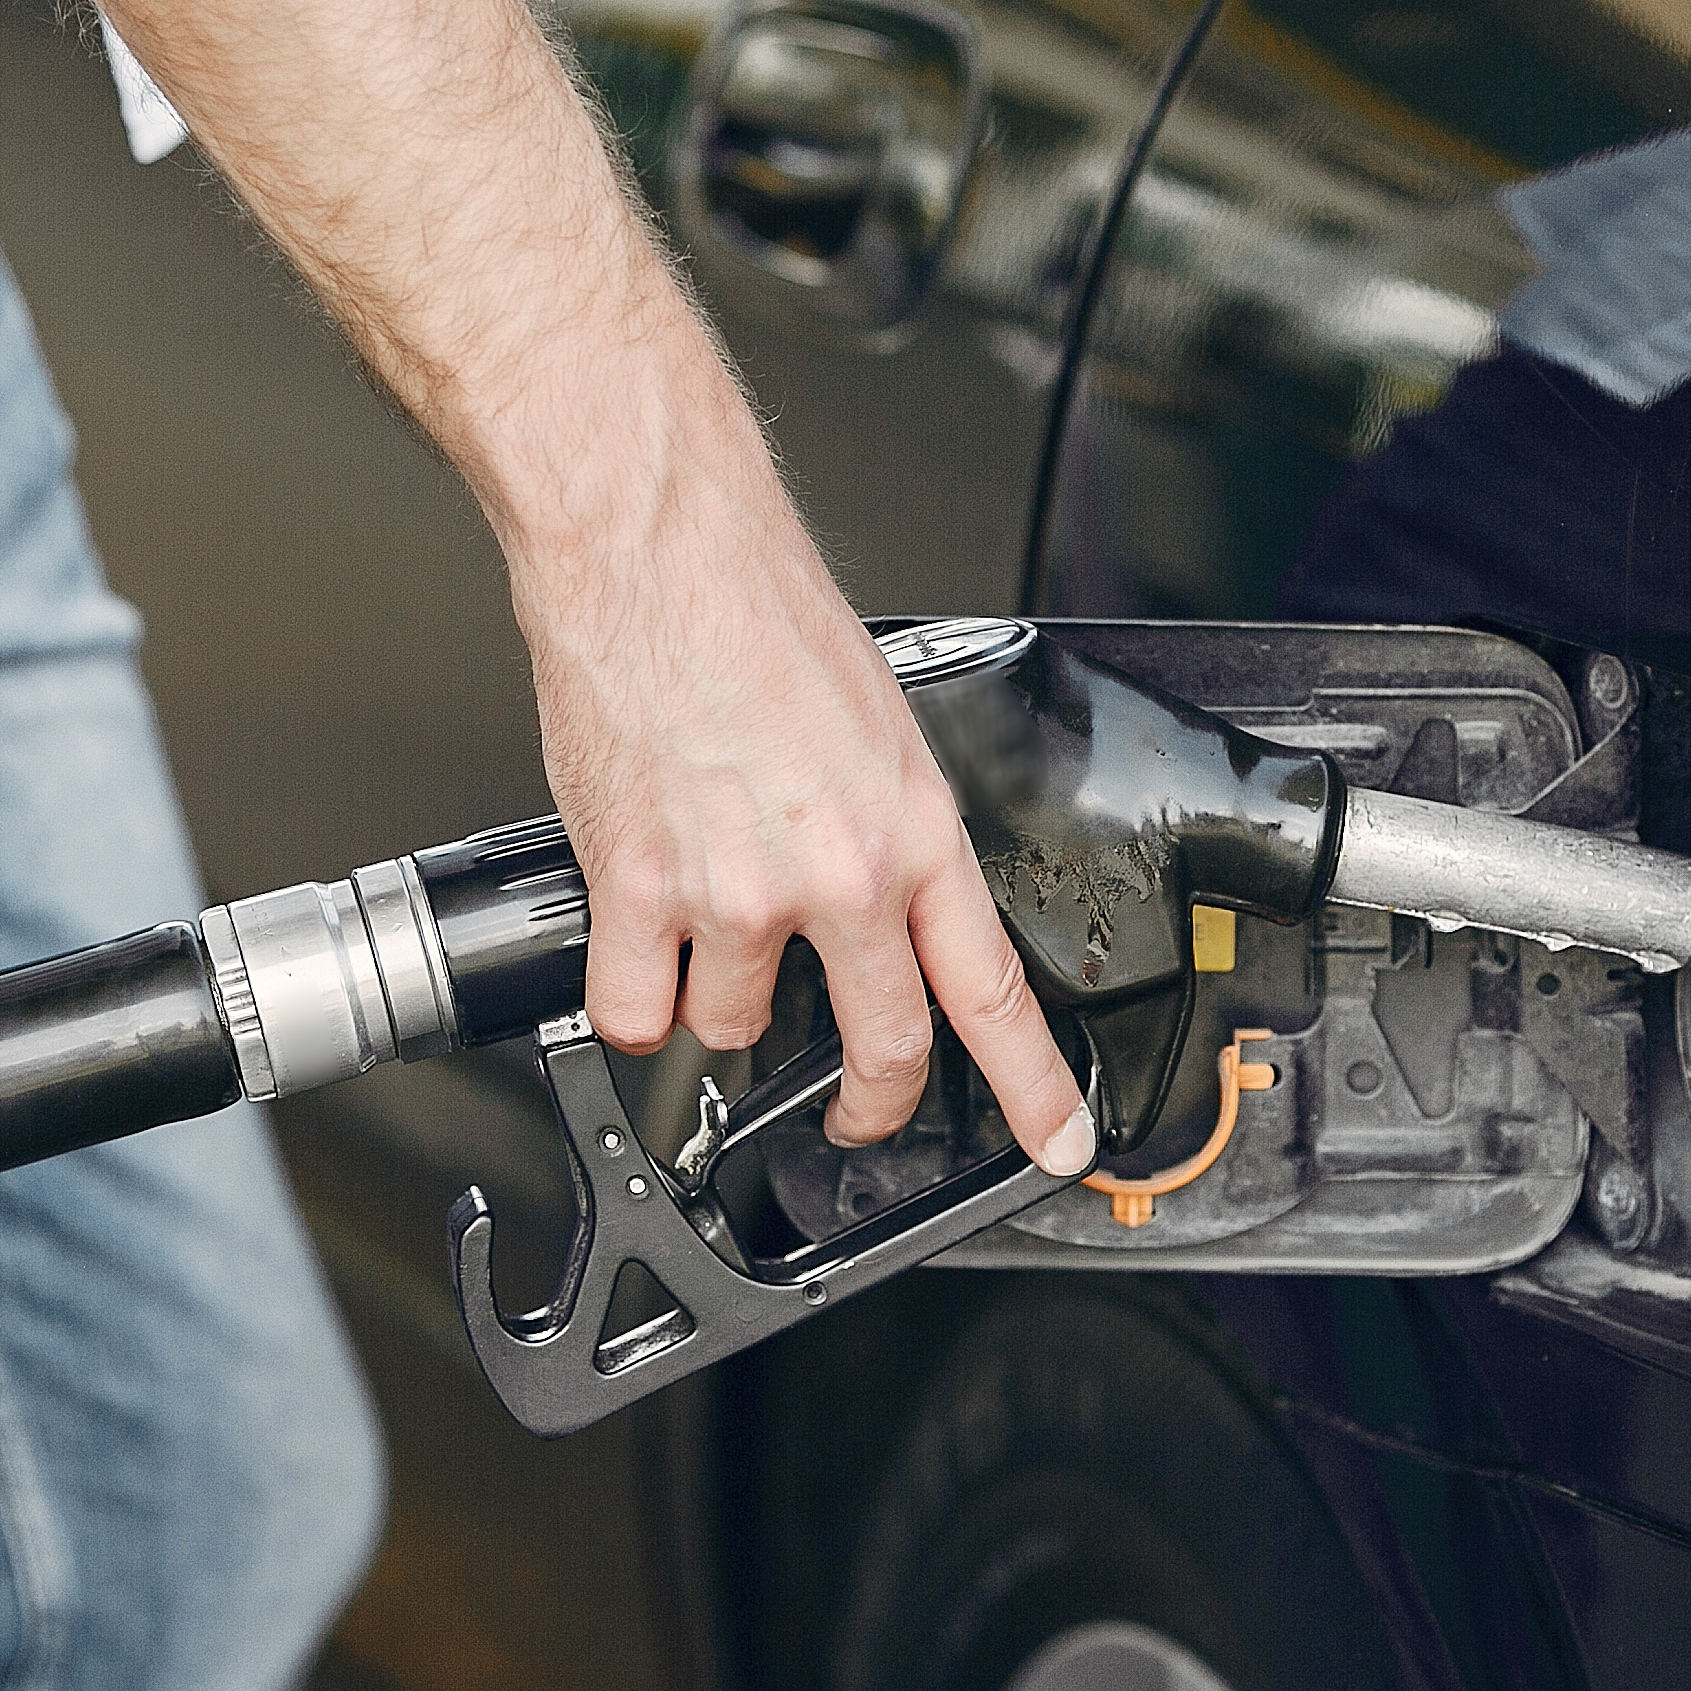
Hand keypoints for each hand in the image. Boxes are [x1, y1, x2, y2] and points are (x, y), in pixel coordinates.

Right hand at [520, 435, 1094, 1177]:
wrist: (657, 551)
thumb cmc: (758, 609)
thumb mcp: (877, 724)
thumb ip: (885, 827)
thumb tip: (880, 899)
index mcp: (914, 829)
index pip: (991, 990)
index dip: (1034, 1086)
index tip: (1056, 1139)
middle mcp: (839, 874)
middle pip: (881, 1048)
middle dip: (872, 1105)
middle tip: (859, 1114)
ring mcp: (739, 892)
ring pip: (734, 1027)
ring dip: (720, 1000)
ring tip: (702, 924)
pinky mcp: (641, 890)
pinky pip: (635, 1009)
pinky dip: (634, 996)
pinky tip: (637, 948)